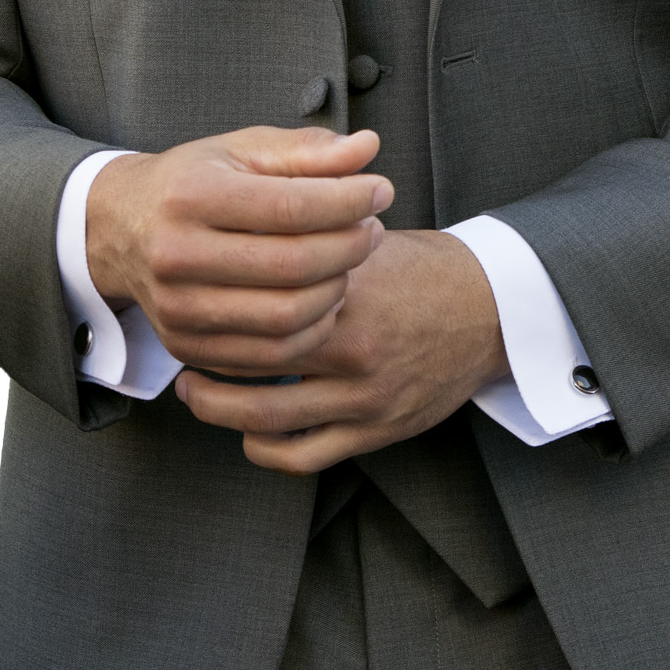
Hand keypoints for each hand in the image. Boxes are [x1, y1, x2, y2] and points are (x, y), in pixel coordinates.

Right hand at [84, 126, 392, 375]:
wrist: (122, 228)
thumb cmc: (195, 181)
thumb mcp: (242, 150)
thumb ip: (306, 149)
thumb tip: (369, 148)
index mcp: (190, 196)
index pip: (290, 206)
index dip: (349, 200)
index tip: (382, 190)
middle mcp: (175, 256)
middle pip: (292, 267)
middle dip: (349, 247)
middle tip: (373, 228)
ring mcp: (177, 309)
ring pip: (285, 318)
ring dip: (336, 291)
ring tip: (350, 262)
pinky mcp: (185, 346)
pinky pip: (268, 355)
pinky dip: (311, 331)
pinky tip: (324, 299)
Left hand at [174, 227, 506, 471]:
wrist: (492, 312)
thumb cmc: (424, 269)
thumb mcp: (371, 239)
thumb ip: (315, 235)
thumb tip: (253, 215)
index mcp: (347, 287)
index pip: (263, 298)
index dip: (217, 299)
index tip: (190, 290)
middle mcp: (352, 343)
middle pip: (252, 358)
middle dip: (204, 355)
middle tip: (177, 347)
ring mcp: (362, 393)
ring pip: (267, 414)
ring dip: (218, 406)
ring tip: (192, 392)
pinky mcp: (376, 428)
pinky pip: (303, 453)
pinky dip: (263, 446)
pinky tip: (244, 430)